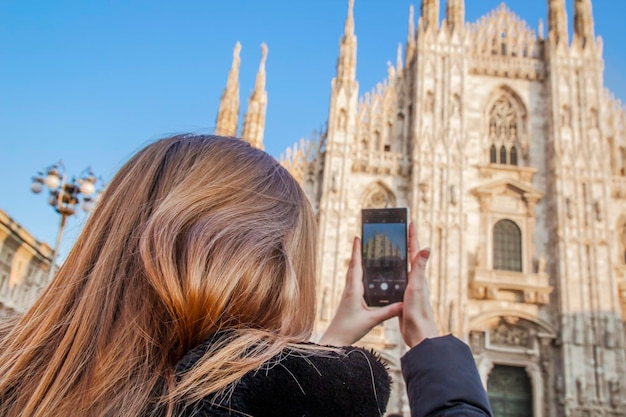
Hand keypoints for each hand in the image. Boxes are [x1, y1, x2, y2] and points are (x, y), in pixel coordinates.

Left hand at [319, 237, 402, 345]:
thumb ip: (388, 312)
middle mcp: (350, 289)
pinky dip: (358, 272)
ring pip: (353, 273)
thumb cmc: (349, 329)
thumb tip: (404, 304)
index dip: (357, 251)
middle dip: (358, 252)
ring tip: (364, 251)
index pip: (356, 266)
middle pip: (354, 266)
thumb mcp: (371, 320)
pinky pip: (354, 281)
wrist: (335, 339)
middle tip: (362, 238)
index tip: (358, 237)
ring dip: (357, 261)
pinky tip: (364, 274)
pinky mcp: (349, 299)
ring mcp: (349, 294)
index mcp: (354, 290)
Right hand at [398, 223, 438, 347]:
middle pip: (409, 257)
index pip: (414, 251)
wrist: (418, 334)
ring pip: (402, 269)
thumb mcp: (417, 287)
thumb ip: (420, 268)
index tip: (410, 222)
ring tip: (392, 248)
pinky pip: (396, 281)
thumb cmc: (419, 312)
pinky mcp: (402, 298)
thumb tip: (428, 247)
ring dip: (398, 258)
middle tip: (400, 231)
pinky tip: (386, 275)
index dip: (412, 236)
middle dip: (405, 244)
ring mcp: (409, 289)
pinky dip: (392, 274)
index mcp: (418, 276)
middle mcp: (415, 280)